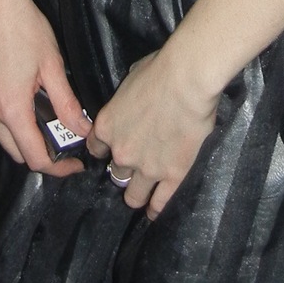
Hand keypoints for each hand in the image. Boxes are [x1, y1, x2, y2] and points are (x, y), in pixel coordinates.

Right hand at [0, 0, 89, 177]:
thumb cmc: (22, 26)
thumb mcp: (52, 64)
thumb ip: (67, 103)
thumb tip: (82, 130)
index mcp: (10, 109)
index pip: (34, 158)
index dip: (58, 167)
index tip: (75, 163)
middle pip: (16, 152)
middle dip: (42, 153)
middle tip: (66, 141)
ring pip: (2, 136)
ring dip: (25, 136)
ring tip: (48, 117)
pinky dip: (9, 120)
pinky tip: (25, 100)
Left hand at [88, 45, 219, 219]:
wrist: (187, 81)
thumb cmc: (159, 70)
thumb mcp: (131, 79)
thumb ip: (126, 99)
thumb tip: (132, 101)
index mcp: (107, 126)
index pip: (96, 148)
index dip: (105, 149)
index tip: (111, 149)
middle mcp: (121, 152)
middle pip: (115, 172)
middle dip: (123, 168)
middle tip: (133, 166)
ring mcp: (146, 168)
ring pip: (133, 194)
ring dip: (135, 194)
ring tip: (139, 196)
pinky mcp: (171, 175)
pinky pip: (160, 200)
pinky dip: (156, 208)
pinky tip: (154, 212)